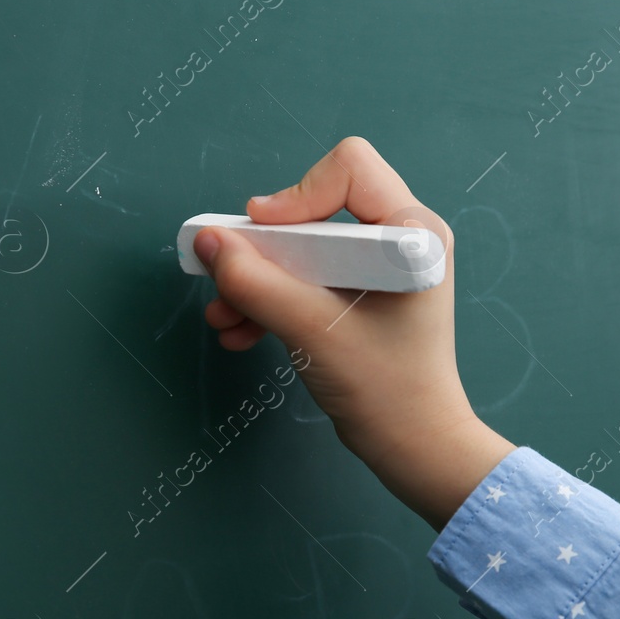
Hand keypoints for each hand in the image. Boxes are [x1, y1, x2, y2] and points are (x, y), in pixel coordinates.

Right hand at [194, 137, 514, 529]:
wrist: (413, 448)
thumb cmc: (385, 389)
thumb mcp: (312, 330)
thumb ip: (255, 283)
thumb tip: (206, 241)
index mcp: (412, 232)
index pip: (347, 169)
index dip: (295, 195)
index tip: (259, 235)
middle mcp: (401, 238)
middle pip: (314, 208)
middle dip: (264, 249)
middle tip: (227, 282)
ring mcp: (380, 267)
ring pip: (303, 245)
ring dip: (258, 279)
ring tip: (224, 319)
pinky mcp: (361, 293)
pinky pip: (307, 275)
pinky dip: (273, 298)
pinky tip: (240, 331)